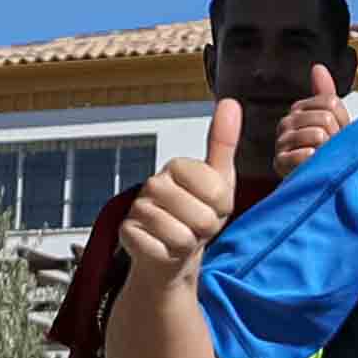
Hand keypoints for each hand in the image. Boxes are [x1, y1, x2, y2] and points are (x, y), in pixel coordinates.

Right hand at [121, 95, 244, 278]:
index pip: (218, 192)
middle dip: (206, 228)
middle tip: (195, 224)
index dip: (221, 208)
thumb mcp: (219, 180)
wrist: (171, 251)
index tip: (211, 207)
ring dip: (189, 243)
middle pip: (202, 216)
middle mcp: (154, 183)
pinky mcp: (128, 233)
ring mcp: (138, 208)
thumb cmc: (196, 213)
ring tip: (181, 235)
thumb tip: (230, 103)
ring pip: (183, 235)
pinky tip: (164, 246)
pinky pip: (164, 249)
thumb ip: (224, 143)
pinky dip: (170, 254)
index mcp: (177, 166)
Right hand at [271, 61, 357, 167]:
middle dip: (336, 137)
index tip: (338, 133)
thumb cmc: (328, 154)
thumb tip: (317, 68)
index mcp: (298, 110)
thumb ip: (325, 94)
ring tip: (324, 159)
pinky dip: (314, 162)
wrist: (320, 183)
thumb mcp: (333, 122)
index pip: (330, 102)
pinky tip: (313, 166)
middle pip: (325, 118)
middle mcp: (286, 123)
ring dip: (328, 152)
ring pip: (318, 135)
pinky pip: (304, 154)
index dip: (343, 121)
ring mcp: (281, 142)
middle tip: (331, 149)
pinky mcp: (279, 163)